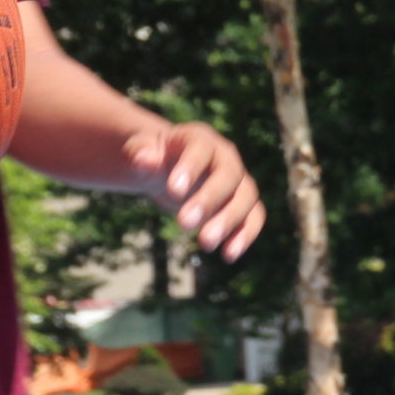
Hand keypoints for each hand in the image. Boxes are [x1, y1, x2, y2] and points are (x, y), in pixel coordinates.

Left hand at [126, 121, 264, 259]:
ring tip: (204, 244)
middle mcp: (226, 158)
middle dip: (209, 200)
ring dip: (229, 222)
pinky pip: (253, 218)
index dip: (190, 168)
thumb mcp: (141, 152)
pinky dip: (245, 235)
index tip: (173, 191)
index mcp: (201, 139)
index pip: (201, 149)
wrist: (169, 171)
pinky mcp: (244, 205)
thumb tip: (143, 160)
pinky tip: (228, 255)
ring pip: (246, 198)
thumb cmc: (154, 159)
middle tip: (184, 223)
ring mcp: (238, 182)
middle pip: (228, 175)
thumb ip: (141, 154)